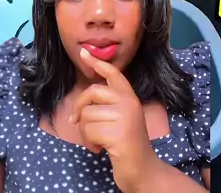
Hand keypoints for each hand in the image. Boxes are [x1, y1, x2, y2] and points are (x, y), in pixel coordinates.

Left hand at [70, 48, 154, 191]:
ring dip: (86, 133)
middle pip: (92, 92)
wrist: (142, 169)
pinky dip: (89, 143)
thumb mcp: (122, 119)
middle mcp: (129, 102)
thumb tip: (84, 104)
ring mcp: (124, 116)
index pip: (113, 74)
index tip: (84, 52)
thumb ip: (110, 106)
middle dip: (79, 108)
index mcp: (130, 97)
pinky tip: (100, 149)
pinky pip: (89, 131)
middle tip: (76, 122)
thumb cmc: (128, 145)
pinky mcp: (117, 132)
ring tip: (97, 142)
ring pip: (87, 115)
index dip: (97, 63)